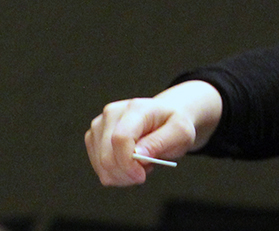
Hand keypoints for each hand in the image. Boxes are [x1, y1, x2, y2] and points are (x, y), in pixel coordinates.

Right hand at [85, 80, 221, 185]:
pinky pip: (99, 168)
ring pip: (101, 165)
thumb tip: (138, 156)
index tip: (142, 176)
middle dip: (126, 173)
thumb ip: (159, 142)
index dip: (128, 163)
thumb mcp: (180, 133)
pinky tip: (131, 163)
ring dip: (123, 174)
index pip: (120, 138)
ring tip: (142, 163)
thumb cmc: (173, 124)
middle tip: (146, 171)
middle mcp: (112, 113)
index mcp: (136, 108)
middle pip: (107, 155)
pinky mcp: (93, 137)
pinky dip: (116, 173)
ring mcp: (100, 125)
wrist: (165, 118)